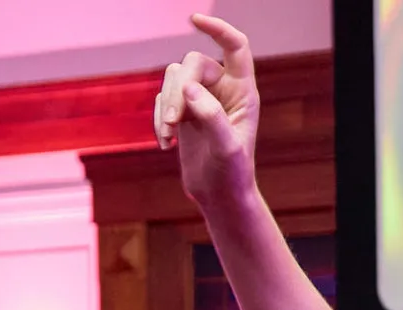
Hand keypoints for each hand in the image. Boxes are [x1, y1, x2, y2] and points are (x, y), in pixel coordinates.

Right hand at [154, 13, 259, 205]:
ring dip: (166, 105)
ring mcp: (201, 99)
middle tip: (172, 123)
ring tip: (168, 137)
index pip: (235, 46)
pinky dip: (159, 119)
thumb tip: (189, 88)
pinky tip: (166, 144)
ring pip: (174, 77)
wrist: (219, 196)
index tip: (194, 20)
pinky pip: (162, 98)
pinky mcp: (183, 112)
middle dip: (178, 90)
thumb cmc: (232, 173)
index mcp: (243, 91)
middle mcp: (223, 89)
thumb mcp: (226, 147)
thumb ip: (211, 115)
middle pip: (192, 64)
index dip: (218, 29)